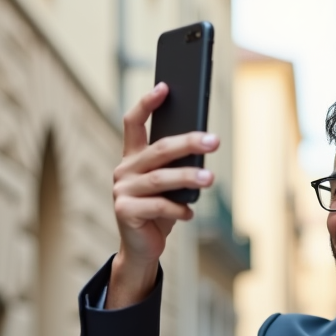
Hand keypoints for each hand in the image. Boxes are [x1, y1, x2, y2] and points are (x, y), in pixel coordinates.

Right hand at [107, 82, 219, 308]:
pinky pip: (159, 206)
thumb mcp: (167, 186)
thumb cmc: (158, 212)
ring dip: (188, 177)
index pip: (134, 123)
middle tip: (214, 141)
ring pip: (161, 178)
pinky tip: (190, 213)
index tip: (165, 87)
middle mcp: (124, 170)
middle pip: (158, 149)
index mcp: (132, 158)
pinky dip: (179, 209)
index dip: (148, 103)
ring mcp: (122, 191)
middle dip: (188, 143)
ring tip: (210, 179)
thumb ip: (175, 168)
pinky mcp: (125, 211)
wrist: (141, 248)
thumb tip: (202, 148)